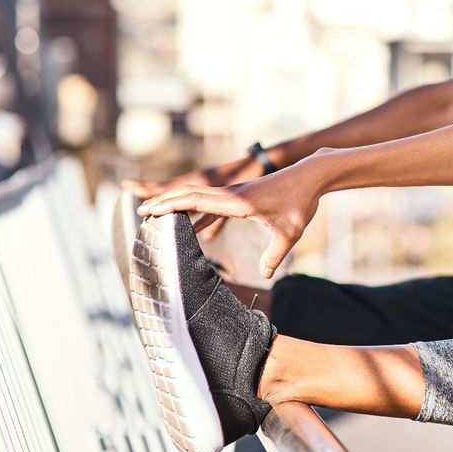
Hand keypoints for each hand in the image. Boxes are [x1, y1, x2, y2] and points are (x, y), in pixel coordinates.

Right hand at [135, 161, 322, 278]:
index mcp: (238, 201)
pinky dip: (200, 213)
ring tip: (157, 215)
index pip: (196, 201)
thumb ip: (275, 255)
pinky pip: (214, 204)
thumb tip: (266, 275)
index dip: (171, 205)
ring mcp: (236, 194)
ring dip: (178, 205)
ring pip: (200, 197)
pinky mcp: (243, 197)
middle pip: (190, 195)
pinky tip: (194, 228)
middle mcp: (232, 194)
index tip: (149, 210)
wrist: (312, 176)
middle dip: (165, 202)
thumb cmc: (301, 202)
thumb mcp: (291, 233)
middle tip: (140, 212)